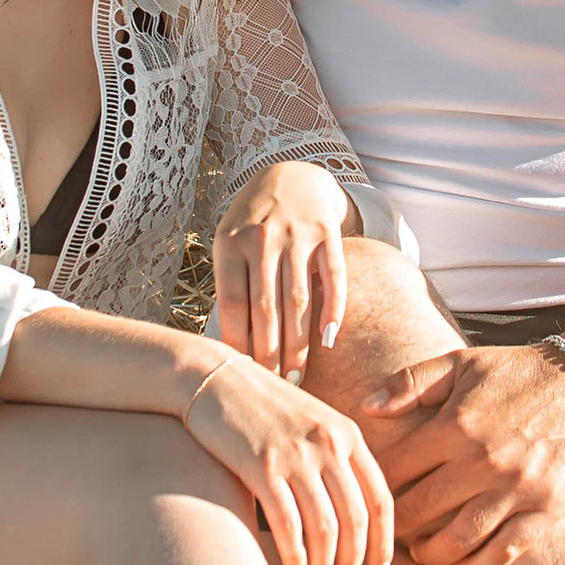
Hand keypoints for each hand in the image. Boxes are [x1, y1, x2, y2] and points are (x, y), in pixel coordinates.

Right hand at [182, 352, 393, 564]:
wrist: (214, 378)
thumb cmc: (263, 408)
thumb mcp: (313, 424)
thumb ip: (337, 460)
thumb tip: (352, 519)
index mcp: (349, 435)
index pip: (382, 501)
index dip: (385, 546)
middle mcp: (329, 444)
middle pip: (358, 520)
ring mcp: (296, 455)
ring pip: (326, 528)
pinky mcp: (261, 466)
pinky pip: (289, 524)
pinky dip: (296, 558)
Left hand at [211, 161, 354, 381]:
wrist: (291, 177)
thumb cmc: (253, 223)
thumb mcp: (230, 243)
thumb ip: (231, 286)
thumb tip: (232, 348)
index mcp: (230, 243)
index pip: (232, 304)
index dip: (237, 343)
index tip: (242, 374)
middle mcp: (263, 237)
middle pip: (265, 308)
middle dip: (269, 354)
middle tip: (273, 387)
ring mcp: (297, 234)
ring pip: (297, 301)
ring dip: (297, 344)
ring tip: (295, 376)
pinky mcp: (328, 234)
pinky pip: (334, 279)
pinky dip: (333, 311)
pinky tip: (329, 340)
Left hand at [360, 344, 564, 564]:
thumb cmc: (518, 372)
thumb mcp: (462, 364)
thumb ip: (410, 382)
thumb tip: (365, 409)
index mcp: (455, 425)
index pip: (396, 468)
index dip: (375, 484)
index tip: (367, 496)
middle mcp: (482, 461)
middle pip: (420, 510)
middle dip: (395, 526)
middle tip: (385, 534)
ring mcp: (515, 489)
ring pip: (459, 539)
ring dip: (431, 554)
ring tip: (420, 555)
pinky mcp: (546, 509)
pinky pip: (504, 551)